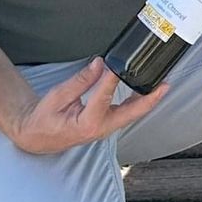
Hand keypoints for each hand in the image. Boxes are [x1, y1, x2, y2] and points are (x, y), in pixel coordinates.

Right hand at [10, 57, 165, 154]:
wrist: (37, 137)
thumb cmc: (44, 119)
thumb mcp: (56, 97)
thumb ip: (80, 81)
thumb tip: (100, 64)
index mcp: (85, 124)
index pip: (103, 98)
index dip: (111, 80)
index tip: (117, 65)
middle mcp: (100, 129)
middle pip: (130, 114)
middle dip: (149, 99)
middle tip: (165, 84)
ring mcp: (104, 129)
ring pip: (131, 114)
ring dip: (146, 100)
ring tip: (161, 85)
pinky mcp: (105, 125)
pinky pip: (125, 113)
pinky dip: (137, 102)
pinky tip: (144, 90)